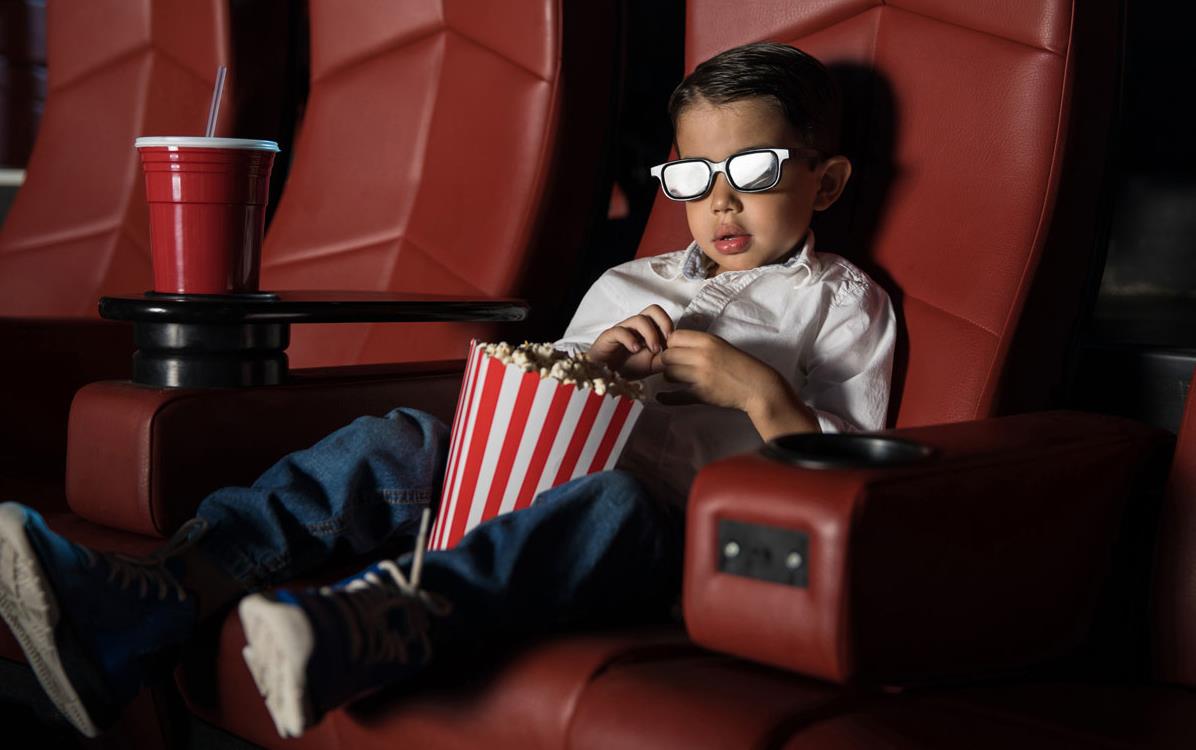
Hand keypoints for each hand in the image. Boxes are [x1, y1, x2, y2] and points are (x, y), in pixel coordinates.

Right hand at [588, 305, 673, 378]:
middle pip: (653, 309)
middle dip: (663, 323)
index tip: (673, 344)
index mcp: (647, 330)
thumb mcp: (652, 365)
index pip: (661, 316)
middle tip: (666, 341)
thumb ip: (666, 360)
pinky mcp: (608, 337)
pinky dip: (630, 339)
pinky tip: (635, 350)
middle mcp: (635, 326)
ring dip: (650, 334)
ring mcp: (622, 330)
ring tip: (653, 350)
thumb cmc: (627, 367)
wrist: (605, 375)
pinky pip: (620, 331)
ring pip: (639, 319)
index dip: (669, 326)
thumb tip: (680, 357)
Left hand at [656, 330, 778, 410]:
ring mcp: (701, 375)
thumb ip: (699, 343)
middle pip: (667, 355)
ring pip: (669, 373)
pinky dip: (666, 398)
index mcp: (708, 340)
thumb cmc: (739, 365)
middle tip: (670, 366)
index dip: (670, 344)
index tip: (673, 351)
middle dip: (665, 361)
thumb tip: (673, 344)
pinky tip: (661, 397)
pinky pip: (675, 396)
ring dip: (669, 377)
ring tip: (675, 379)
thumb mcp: (721, 345)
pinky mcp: (702, 394)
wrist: (757, 386)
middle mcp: (702, 356)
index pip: (674, 337)